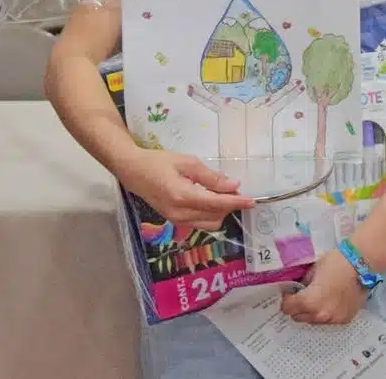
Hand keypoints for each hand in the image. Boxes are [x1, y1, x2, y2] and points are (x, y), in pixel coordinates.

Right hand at [114, 149, 253, 230]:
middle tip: (234, 189)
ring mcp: (176, 220)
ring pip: (209, 223)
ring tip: (221, 193)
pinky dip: (209, 213)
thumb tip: (233, 186)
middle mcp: (180, 214)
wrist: (133, 172)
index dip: (236, 202)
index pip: (217, 204)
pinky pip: (199, 222)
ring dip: (220, 211)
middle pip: (216, 216)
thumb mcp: (187, 162)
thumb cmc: (159, 162)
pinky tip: (208, 199)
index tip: (252, 201)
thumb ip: (210, 176)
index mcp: (183, 196)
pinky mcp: (174, 221)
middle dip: (229, 205)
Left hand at [281, 250, 367, 325]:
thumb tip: (298, 289)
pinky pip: (329, 320)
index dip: (286, 298)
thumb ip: (303, 284)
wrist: (361, 265)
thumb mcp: (312, 270)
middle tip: (303, 295)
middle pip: (298, 317)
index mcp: (308, 302)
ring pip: (313, 321)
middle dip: (297, 307)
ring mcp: (333, 320)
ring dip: (311, 312)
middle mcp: (320, 315)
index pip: (287, 308)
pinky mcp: (344, 320)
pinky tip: (332, 300)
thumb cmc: (335, 263)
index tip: (290, 292)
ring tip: (319, 298)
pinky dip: (327, 313)